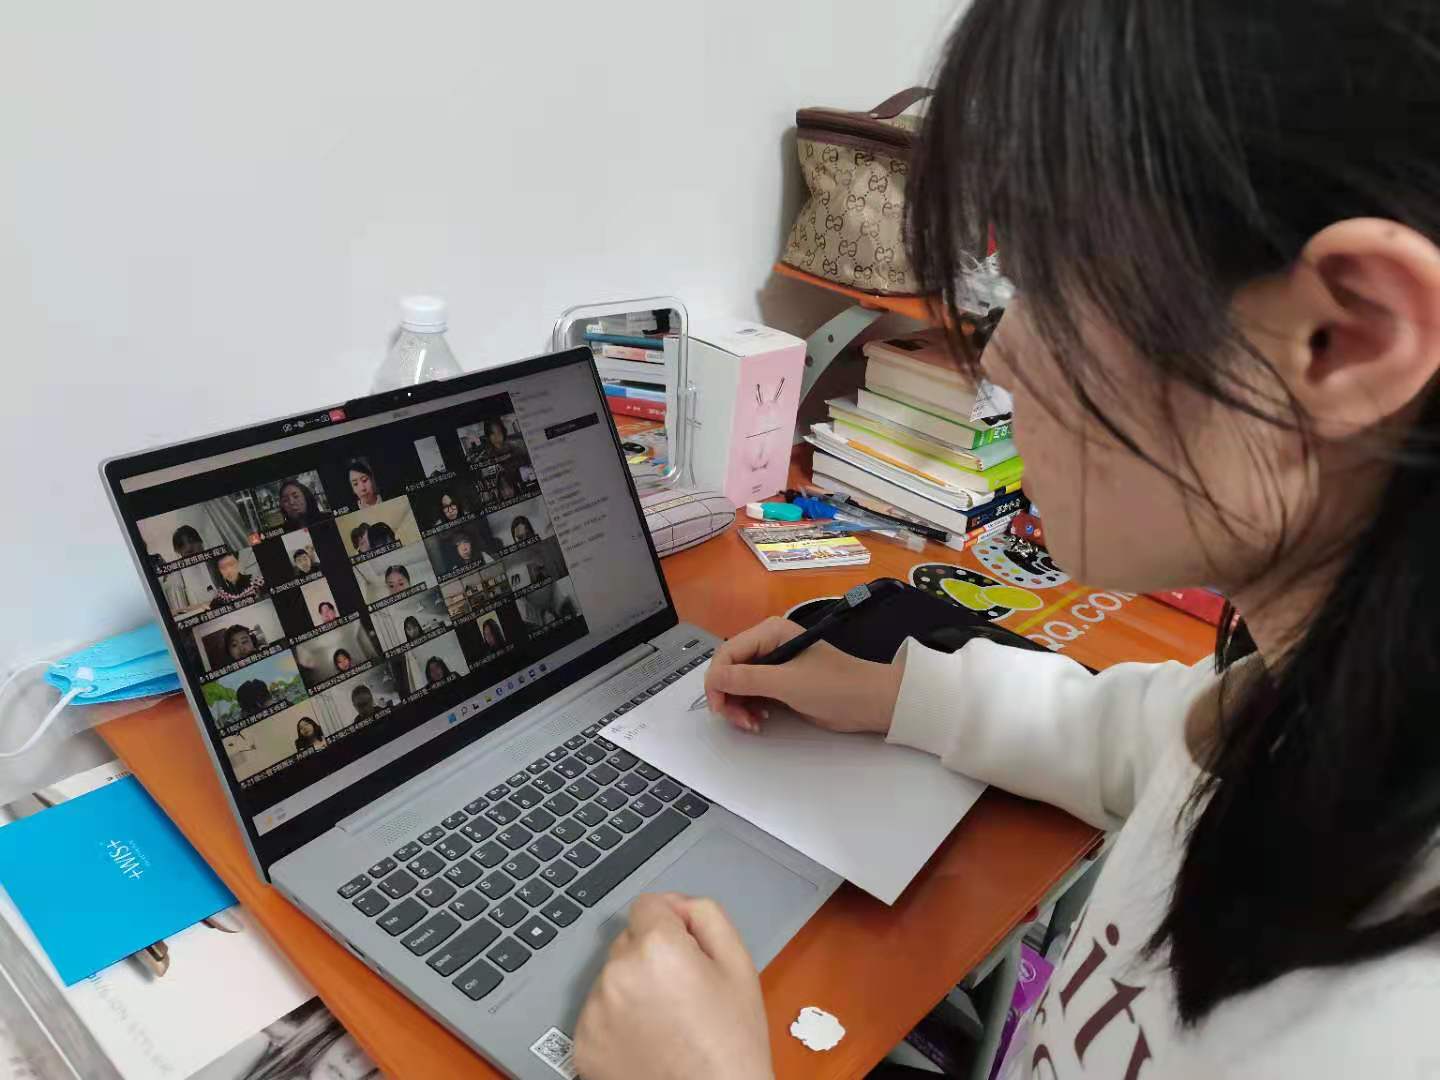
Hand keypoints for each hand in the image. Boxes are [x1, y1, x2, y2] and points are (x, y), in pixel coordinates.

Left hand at [575, 893, 771, 1079]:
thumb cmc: (731, 1044)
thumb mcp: (738, 965)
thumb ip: (707, 915)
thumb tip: (678, 904)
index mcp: (657, 947)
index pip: (648, 904)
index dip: (672, 922)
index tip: (685, 946)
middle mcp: (617, 973)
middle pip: (628, 941)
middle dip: (651, 956)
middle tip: (683, 992)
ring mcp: (595, 1010)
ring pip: (612, 978)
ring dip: (632, 989)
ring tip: (666, 1022)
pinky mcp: (582, 1042)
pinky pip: (597, 1013)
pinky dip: (617, 1021)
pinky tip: (646, 1039)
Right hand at [703, 616, 903, 734]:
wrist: (870, 702)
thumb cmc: (835, 686)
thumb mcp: (787, 683)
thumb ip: (747, 680)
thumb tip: (714, 679)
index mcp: (769, 633)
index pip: (726, 654)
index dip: (716, 681)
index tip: (719, 707)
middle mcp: (768, 645)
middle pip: (728, 670)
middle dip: (728, 697)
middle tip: (740, 720)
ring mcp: (773, 665)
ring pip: (737, 686)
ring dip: (739, 707)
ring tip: (753, 723)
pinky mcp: (780, 684)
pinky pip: (751, 695)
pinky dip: (750, 709)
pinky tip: (760, 719)